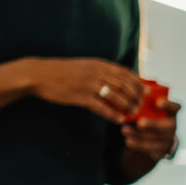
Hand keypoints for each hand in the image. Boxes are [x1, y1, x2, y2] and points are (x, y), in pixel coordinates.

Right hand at [24, 59, 142, 124]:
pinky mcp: (80, 97)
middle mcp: (96, 72)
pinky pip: (101, 107)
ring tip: (134, 113)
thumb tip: (118, 80)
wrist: (39, 74)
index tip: (146, 90)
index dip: (138, 82)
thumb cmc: (63, 72)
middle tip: (142, 105)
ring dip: (128, 106)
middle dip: (136, 96)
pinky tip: (120, 120)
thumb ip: (101, 71)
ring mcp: (89, 85)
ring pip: (116, 96)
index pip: (125, 73)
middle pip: (124, 85)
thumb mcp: (85, 65)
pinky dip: (113, 114)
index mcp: (98, 64)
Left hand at [121, 99, 179, 162]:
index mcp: (171, 113)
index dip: (168, 105)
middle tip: (140, 123)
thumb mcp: (151, 109)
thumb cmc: (151, 117)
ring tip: (125, 130)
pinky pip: (150, 148)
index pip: (175, 107)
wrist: (158, 137)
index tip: (158, 102)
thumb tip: (132, 97)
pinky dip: (138, 145)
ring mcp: (168, 139)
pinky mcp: (161, 149)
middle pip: (166, 126)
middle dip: (153, 125)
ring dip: (138, 135)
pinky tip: (128, 141)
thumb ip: (144, 104)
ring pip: (155, 138)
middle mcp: (172, 126)